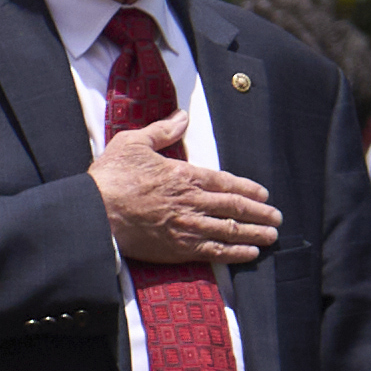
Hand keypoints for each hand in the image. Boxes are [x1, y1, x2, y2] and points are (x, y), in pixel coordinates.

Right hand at [93, 119, 283, 276]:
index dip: (248, 189)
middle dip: (260, 213)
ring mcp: (187, 227)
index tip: (263, 194)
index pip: (226, 182)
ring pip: (230, 231)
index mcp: (184, 175)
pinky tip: (250, 254)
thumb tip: (182, 116)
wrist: (93, 214)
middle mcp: (193, 202)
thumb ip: (162, 131)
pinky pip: (214, 252)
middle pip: (235, 208)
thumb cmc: (109, 177)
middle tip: (277, 217)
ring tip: (271, 236)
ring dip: (255, 234)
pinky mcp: (177, 249)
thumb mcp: (133, 143)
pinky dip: (235, 253)